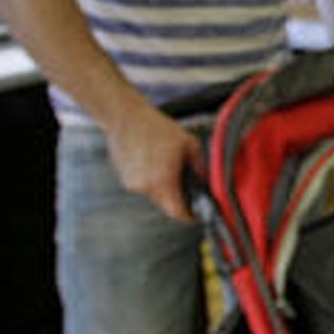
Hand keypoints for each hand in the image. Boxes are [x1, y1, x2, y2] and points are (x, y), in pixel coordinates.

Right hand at [104, 102, 203, 221]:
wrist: (126, 118)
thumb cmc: (159, 128)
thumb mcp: (190, 145)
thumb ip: (200, 168)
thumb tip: (207, 184)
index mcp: (163, 179)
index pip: (176, 211)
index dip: (188, 215)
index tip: (196, 214)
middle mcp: (146, 186)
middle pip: (166, 205)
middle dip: (178, 200)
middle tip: (188, 188)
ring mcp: (133, 184)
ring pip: (155, 196)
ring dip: (165, 189)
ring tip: (169, 167)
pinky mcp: (125, 179)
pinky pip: (144, 187)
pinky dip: (152, 181)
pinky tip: (155, 163)